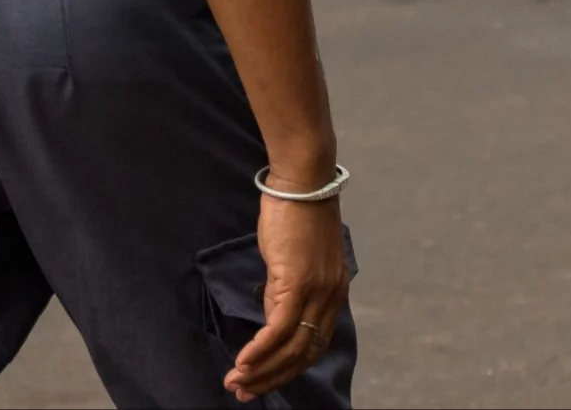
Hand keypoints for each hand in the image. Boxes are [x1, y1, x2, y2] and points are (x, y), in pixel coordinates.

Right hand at [223, 194, 347, 402]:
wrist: (303, 181)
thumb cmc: (296, 214)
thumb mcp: (295, 260)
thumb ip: (286, 289)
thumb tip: (270, 314)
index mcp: (334, 293)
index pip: (314, 345)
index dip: (287, 368)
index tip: (262, 380)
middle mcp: (331, 297)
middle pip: (304, 354)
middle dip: (272, 378)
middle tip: (244, 391)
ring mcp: (317, 291)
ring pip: (291, 348)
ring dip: (261, 370)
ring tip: (236, 382)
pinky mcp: (298, 283)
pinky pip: (277, 329)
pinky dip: (259, 351)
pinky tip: (242, 362)